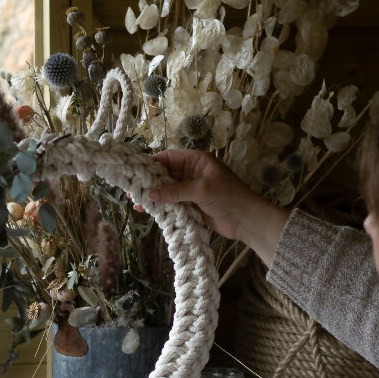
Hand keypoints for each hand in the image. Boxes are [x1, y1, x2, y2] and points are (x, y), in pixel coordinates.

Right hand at [147, 150, 289, 267]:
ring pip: (168, 191)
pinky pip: (173, 204)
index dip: (151, 163)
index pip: (169, 157)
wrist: (247, 220)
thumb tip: (150, 193)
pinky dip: (162, 207)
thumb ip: (174, 191)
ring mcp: (192, 190)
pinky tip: (149, 212)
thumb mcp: (200, 190)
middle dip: (149, 182)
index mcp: (197, 161)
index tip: (134, 171)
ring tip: (136, 202)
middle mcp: (193, 173)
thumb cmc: (229, 197)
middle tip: (131, 189)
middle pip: (166, 174)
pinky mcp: (193, 205)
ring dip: (154, 196)